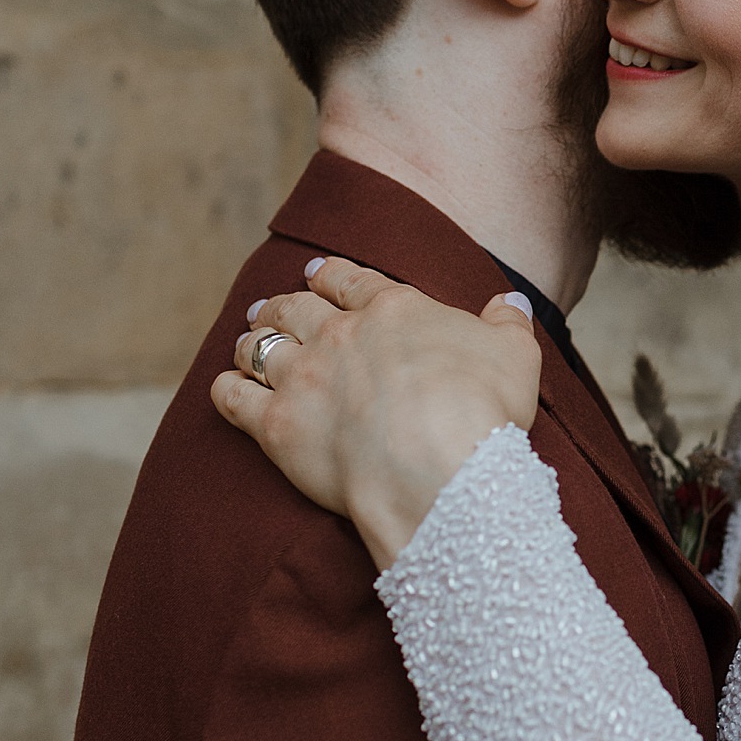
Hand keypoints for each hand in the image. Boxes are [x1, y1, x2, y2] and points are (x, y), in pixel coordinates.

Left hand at [213, 255, 541, 567]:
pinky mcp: (276, 425)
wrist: (439, 469)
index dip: (329, 274)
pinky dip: (225, 390)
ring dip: (251, 342)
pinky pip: (233, 399)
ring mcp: (303, 377)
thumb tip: (510, 302)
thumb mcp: (516, 357)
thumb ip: (509, 325)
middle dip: (279, 304)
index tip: (315, 272)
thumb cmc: (484, 411)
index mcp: (393, 310)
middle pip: (295, 308)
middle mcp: (339, 334)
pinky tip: (224, 388)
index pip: (350, 281)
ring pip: (260, 347)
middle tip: (268, 306)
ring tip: (246, 342)